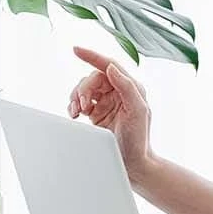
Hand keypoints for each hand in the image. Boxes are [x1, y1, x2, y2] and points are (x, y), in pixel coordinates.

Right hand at [66, 45, 152, 177]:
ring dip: (76, 97)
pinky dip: (73, 106)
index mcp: (130, 87)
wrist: (132, 164)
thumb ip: (127, 86)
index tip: (75, 50)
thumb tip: (110, 68)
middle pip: (93, 78)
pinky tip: (73, 114)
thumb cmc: (139, 139)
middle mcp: (118, 92)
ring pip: (84, 89)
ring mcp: (106, 103)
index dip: (92, 56)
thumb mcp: (138, 110)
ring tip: (75, 111)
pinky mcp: (97, 114)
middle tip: (82, 106)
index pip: (109, 65)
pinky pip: (80, 102)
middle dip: (83, 89)